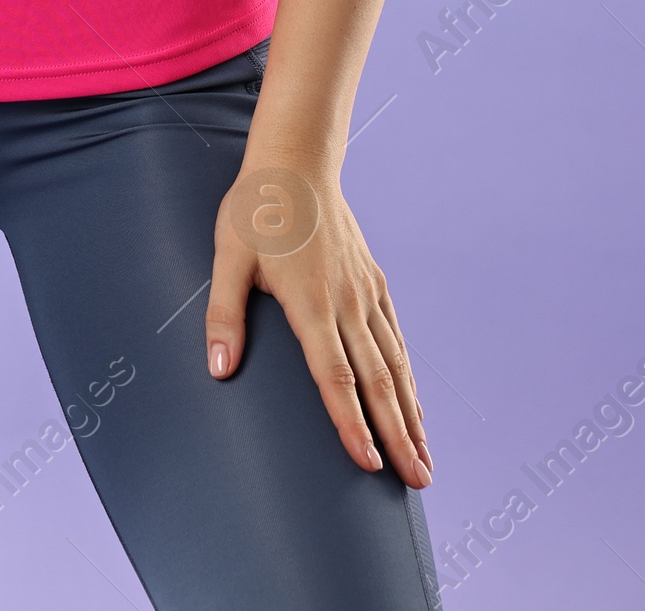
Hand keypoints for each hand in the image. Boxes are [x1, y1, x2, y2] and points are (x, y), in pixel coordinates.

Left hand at [206, 159, 432, 489]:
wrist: (296, 161)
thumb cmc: (256, 210)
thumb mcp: (228, 257)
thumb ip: (225, 314)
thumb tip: (219, 371)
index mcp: (311, 303)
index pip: (334, 377)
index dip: (351, 423)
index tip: (368, 464)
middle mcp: (347, 303)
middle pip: (378, 381)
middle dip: (398, 436)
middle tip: (419, 482)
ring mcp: (365, 293)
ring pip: (395, 363)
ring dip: (411, 414)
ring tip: (425, 460)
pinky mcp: (374, 282)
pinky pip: (397, 337)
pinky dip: (409, 376)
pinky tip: (415, 404)